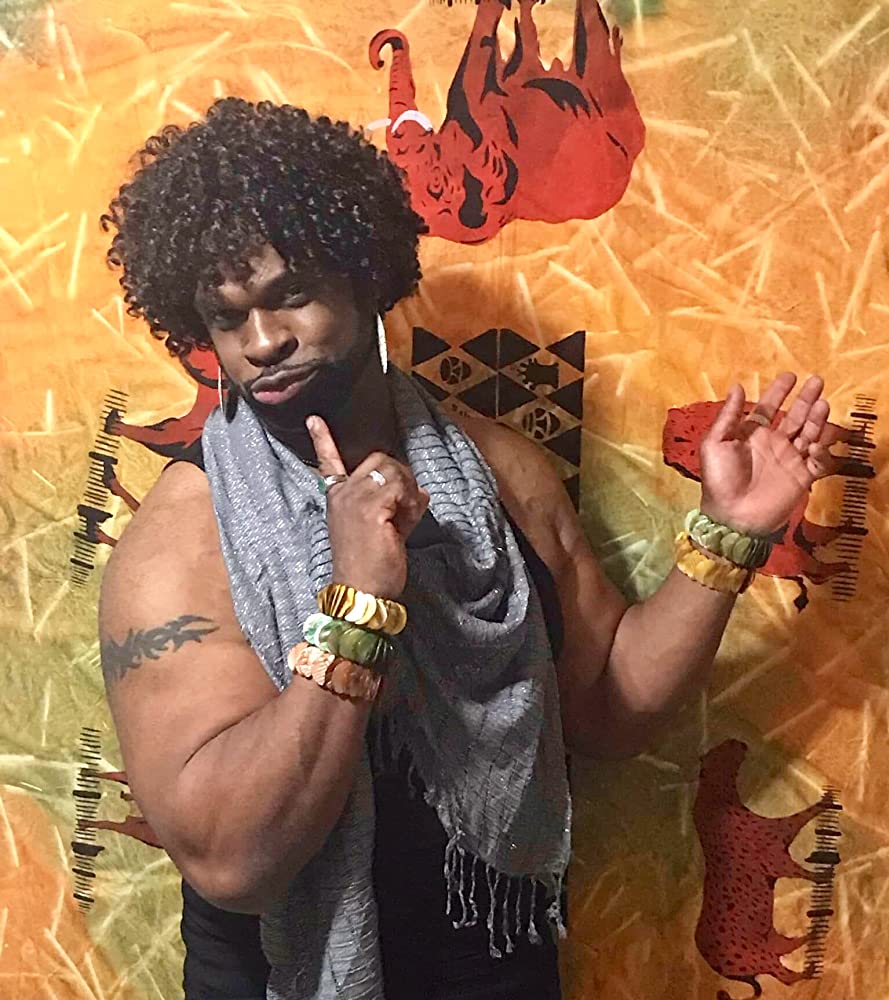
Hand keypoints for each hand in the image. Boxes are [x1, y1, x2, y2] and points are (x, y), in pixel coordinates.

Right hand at [307, 416, 428, 598]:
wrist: (362, 594)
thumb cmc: (371, 567)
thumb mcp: (383, 530)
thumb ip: (396, 506)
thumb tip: (420, 491)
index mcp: (338, 498)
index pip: (329, 462)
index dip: (322, 440)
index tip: (314, 419)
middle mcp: (342, 494)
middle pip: (381, 460)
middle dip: (401, 478)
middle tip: (404, 508)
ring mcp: (354, 499)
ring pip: (393, 470)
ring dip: (409, 492)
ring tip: (404, 519)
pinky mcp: (370, 507)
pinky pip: (401, 487)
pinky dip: (411, 502)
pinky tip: (406, 521)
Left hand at [699, 373, 840, 535]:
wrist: (732, 516)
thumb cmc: (718, 480)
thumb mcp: (714, 444)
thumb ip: (728, 416)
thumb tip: (736, 386)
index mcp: (752, 435)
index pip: (768, 408)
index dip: (778, 392)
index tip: (790, 376)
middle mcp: (773, 444)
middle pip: (794, 416)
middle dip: (805, 399)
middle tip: (817, 381)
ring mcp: (789, 460)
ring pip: (809, 434)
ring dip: (817, 419)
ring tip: (822, 403)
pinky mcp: (802, 477)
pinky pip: (819, 461)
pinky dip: (822, 452)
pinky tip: (817, 444)